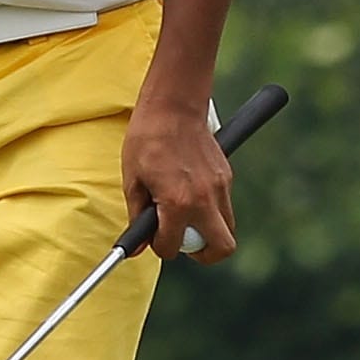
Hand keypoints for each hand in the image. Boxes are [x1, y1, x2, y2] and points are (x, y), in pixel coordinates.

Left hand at [122, 100, 234, 264]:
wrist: (174, 105)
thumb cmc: (147, 138)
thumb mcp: (133, 179)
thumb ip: (137, 216)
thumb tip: (136, 245)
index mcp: (177, 202)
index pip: (173, 247)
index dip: (160, 247)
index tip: (155, 238)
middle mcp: (204, 199)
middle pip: (222, 248)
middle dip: (204, 254)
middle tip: (185, 243)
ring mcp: (220, 188)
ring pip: (227, 228)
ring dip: (209, 231)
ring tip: (187, 218)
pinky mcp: (226, 176)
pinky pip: (224, 205)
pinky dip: (211, 209)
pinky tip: (191, 192)